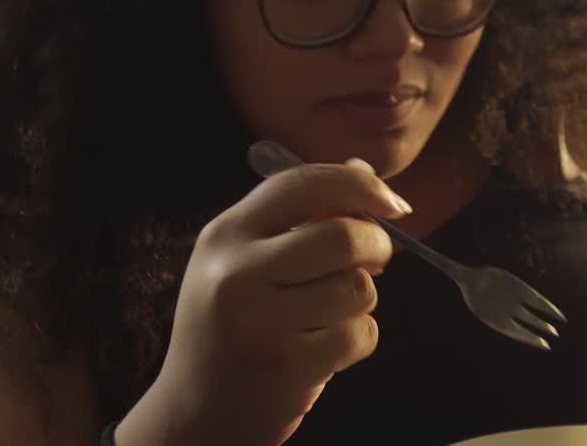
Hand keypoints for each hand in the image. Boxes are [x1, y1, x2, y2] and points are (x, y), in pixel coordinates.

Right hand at [156, 162, 410, 445]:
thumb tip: (363, 170)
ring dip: (360, 301)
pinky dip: (357, 340)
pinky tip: (324, 350)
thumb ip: (300, 217)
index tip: (391, 201)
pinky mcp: (288, 365)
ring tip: (329, 315)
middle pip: (342, 235)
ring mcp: (260, 321)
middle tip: (374, 260)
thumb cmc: (233, 328)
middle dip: (376, 245)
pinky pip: (360, 335)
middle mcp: (236, 273)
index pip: (300, 184)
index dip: (357, 185)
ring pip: (358, 288)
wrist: (195, 416)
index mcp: (224, 235)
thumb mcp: (246, 263)